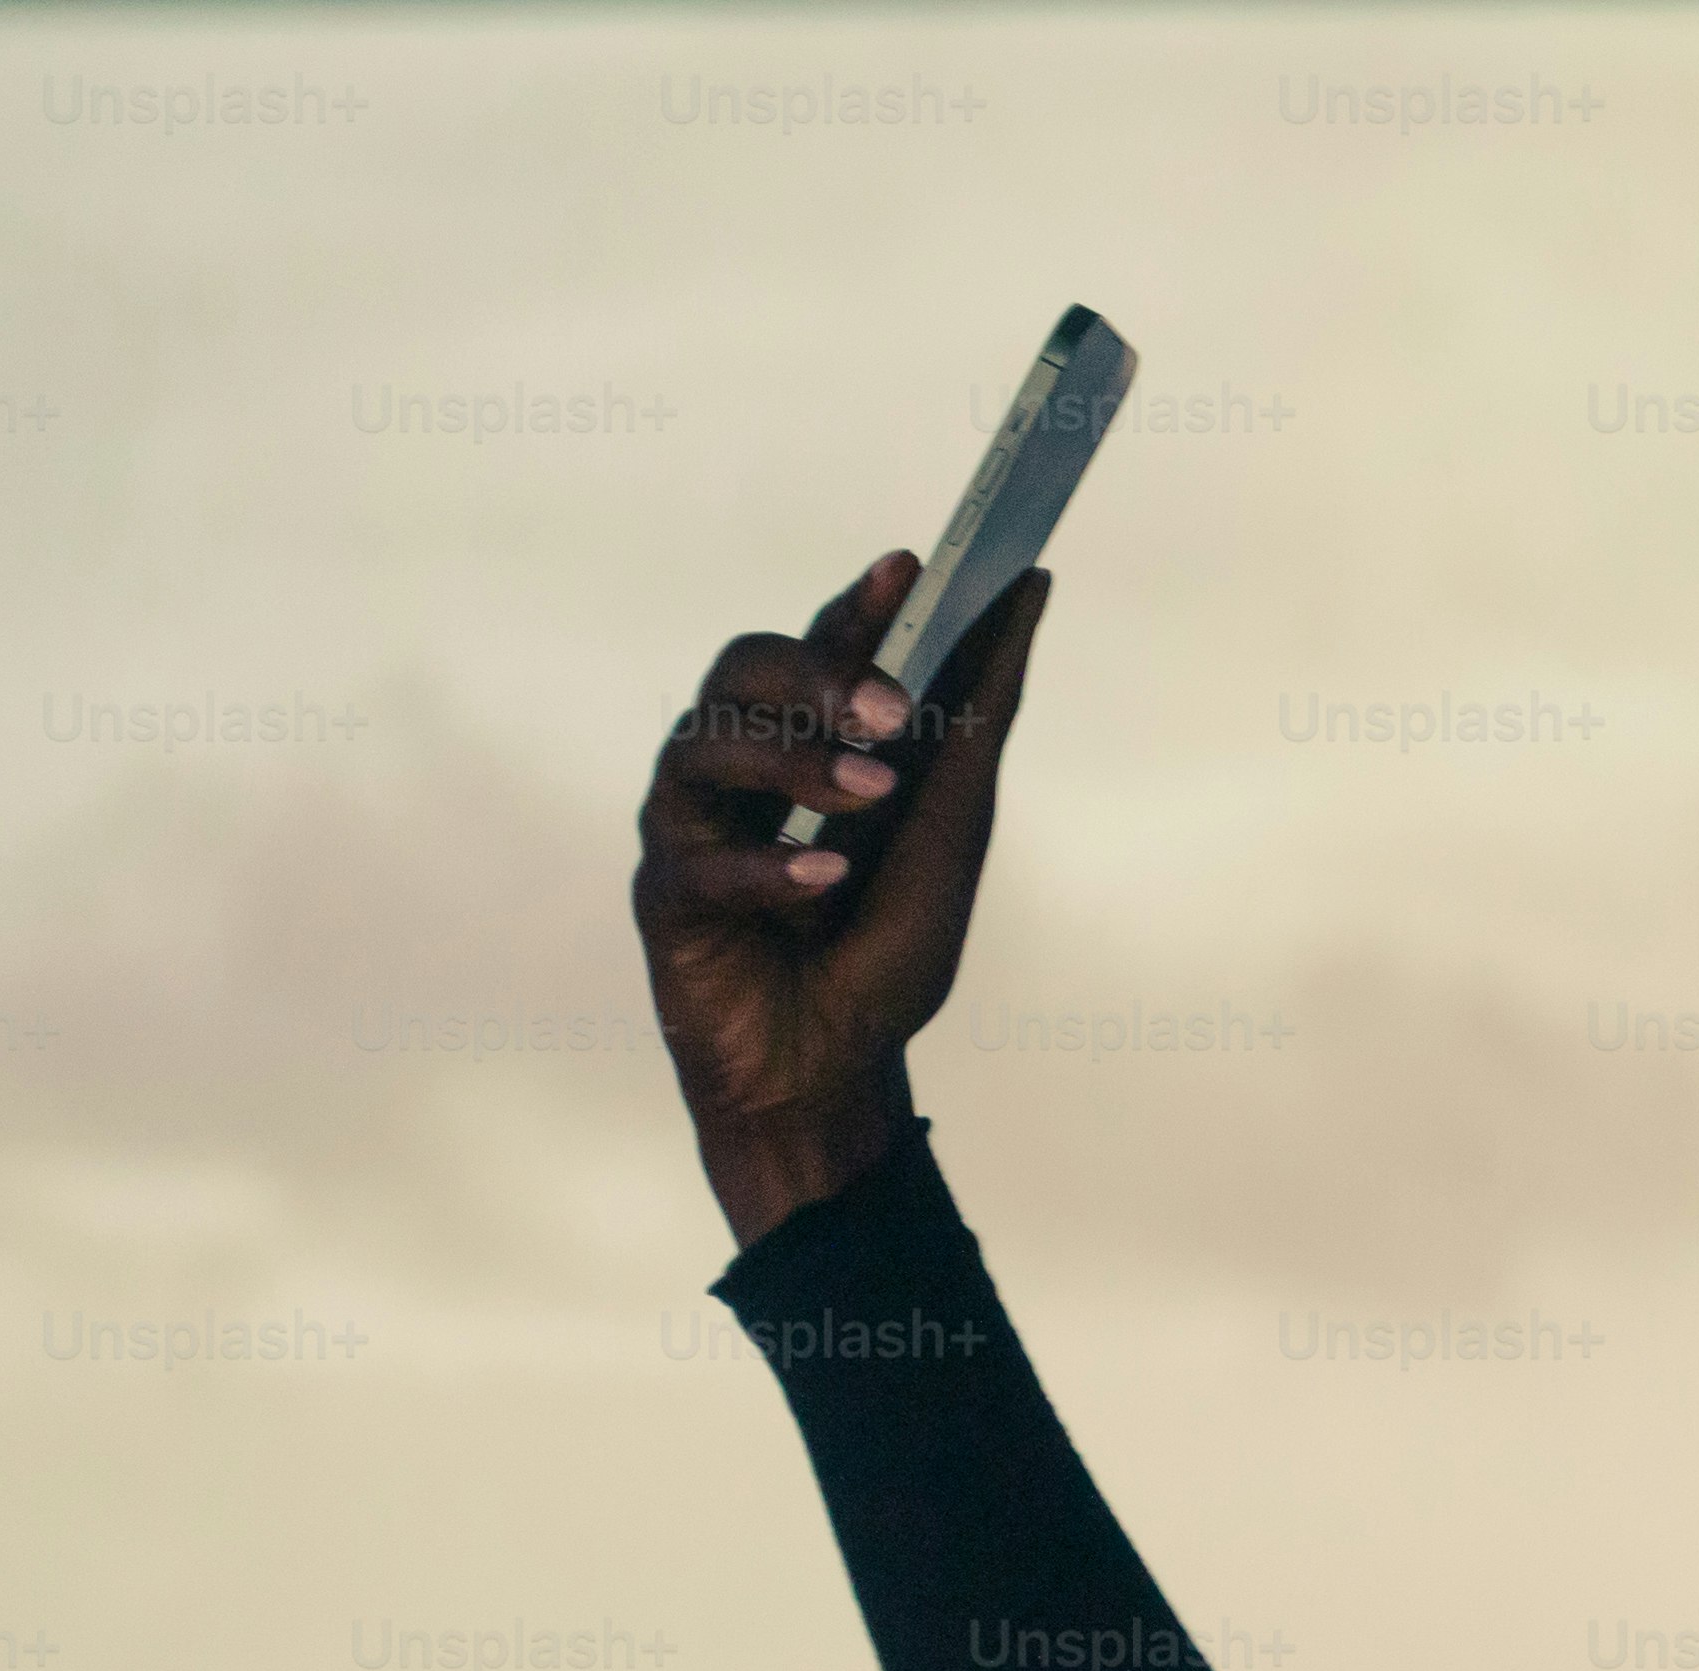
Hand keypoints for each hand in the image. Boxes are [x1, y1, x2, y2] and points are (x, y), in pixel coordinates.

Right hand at [634, 548, 1052, 1245]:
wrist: (836, 1076)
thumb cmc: (883, 951)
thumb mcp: (951, 828)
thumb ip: (978, 716)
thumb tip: (1032, 591)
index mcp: (804, 741)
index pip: (820, 646)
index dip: (857, 604)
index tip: (911, 568)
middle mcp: (738, 768)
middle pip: (742, 672)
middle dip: (818, 678)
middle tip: (893, 711)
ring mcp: (693, 828)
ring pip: (704, 748)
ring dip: (797, 766)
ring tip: (873, 795)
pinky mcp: (666, 899)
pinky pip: (699, 863)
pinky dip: (768, 868)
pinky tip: (824, 880)